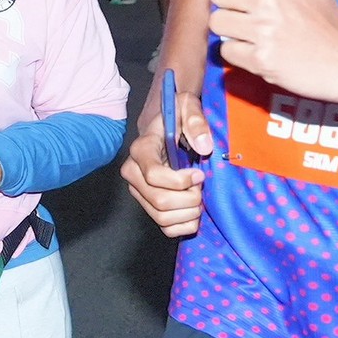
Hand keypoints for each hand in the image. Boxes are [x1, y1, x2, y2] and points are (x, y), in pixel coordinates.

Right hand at [121, 89, 212, 236]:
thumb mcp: (188, 108)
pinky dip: (185, 226)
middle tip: (200, 187)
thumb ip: (196, 122)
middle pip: (160, 201)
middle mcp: (134, 174)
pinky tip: (193, 211)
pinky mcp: (148, 206)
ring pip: (162, 217)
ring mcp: (139, 192)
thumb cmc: (178, 117)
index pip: (153, 175)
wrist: (169, 128)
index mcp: (141, 150)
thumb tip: (203, 147)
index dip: (181, 180)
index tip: (199, 174)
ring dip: (188, 213)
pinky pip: (165, 229)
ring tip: (198, 198)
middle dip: (189, 199)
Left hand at [206, 0, 337, 108]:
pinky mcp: (261, 60)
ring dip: (230, 29)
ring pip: (217, 22)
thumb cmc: (329, 19)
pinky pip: (226, 50)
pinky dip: (238, 53)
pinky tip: (258, 51)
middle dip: (228, 3)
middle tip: (246, 13)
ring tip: (252, 33)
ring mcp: (263, 30)